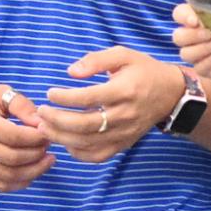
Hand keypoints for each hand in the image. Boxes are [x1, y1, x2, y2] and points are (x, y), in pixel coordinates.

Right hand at [0, 81, 51, 192]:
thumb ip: (22, 105)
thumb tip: (42, 124)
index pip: (14, 136)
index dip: (36, 137)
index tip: (48, 131)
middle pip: (13, 158)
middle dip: (38, 153)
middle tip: (49, 144)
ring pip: (8, 176)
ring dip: (34, 170)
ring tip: (48, 158)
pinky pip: (1, 185)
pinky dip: (21, 182)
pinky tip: (34, 170)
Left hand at [37, 47, 183, 163]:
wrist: (170, 94)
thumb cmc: (143, 71)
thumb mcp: (123, 55)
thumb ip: (96, 60)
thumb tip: (71, 72)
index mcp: (124, 90)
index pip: (89, 98)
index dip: (65, 98)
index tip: (50, 93)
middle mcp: (125, 115)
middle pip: (85, 125)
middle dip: (57, 120)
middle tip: (40, 113)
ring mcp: (125, 133)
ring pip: (88, 143)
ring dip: (61, 138)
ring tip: (44, 128)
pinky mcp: (124, 144)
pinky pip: (98, 155)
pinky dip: (78, 153)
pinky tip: (65, 142)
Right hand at [171, 3, 210, 82]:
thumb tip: (207, 3)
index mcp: (202, 18)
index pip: (179, 15)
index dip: (182, 16)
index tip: (195, 19)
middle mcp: (199, 36)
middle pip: (177, 36)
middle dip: (190, 35)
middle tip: (209, 33)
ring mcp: (204, 53)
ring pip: (184, 54)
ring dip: (199, 48)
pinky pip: (198, 69)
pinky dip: (206, 62)